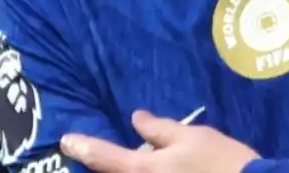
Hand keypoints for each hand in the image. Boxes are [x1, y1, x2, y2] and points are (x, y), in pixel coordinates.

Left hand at [61, 110, 258, 172]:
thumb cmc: (221, 162)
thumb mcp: (191, 137)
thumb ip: (160, 130)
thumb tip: (137, 120)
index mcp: (144, 170)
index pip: (105, 157)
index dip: (83, 147)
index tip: (66, 140)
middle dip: (111, 161)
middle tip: (108, 148)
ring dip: (134, 166)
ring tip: (149, 154)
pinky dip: (149, 170)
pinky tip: (170, 164)